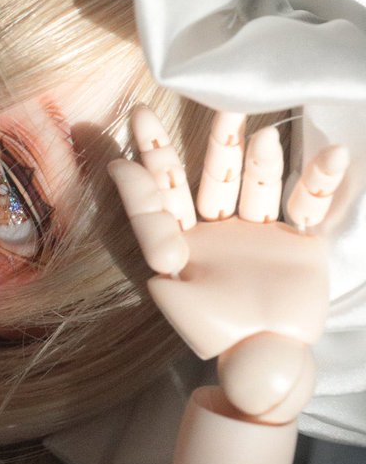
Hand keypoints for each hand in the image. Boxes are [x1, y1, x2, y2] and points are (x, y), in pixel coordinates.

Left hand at [108, 106, 347, 420]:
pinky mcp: (299, 243)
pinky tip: (332, 152)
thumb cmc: (214, 334)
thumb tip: (140, 208)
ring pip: (258, 184)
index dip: (146, 173)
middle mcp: (218, 230)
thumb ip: (156, 249)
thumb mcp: (173, 296)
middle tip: (213, 102)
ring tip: (259, 130)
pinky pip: (310, 205)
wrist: (266, 361)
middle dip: (211, 143)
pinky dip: (321, 180)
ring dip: (258, 158)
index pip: (161, 199)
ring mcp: (260, 233)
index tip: (129, 144)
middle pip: (212, 177)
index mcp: (182, 242)